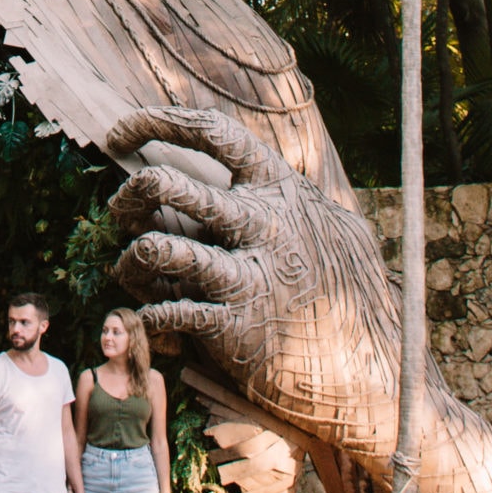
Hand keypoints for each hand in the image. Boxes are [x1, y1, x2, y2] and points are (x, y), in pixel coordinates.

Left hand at [103, 105, 400, 462]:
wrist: (371, 371)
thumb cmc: (347, 292)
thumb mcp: (330, 226)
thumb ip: (285, 196)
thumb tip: (242, 168)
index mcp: (282, 188)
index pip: (212, 132)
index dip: (157, 121)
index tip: (120, 131)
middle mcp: (262, 224)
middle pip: (166, 183)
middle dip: (128, 193)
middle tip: (120, 209)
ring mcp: (247, 275)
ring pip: (157, 246)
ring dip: (130, 257)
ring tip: (131, 268)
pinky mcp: (233, 327)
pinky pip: (166, 308)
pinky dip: (149, 311)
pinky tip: (155, 314)